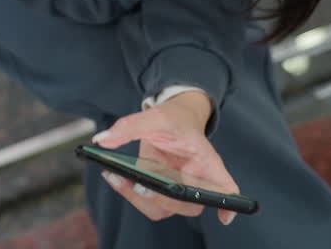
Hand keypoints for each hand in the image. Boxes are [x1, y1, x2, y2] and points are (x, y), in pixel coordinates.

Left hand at [94, 92, 239, 225]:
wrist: (171, 118)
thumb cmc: (174, 118)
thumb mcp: (156, 115)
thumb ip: (130, 125)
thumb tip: (102, 140)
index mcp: (205, 161)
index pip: (225, 185)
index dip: (227, 202)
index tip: (225, 215)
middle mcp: (195, 180)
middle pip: (188, 204)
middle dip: (164, 199)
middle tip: (141, 185)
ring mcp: (177, 187)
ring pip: (163, 209)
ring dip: (139, 198)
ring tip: (117, 178)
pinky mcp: (160, 189)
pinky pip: (147, 202)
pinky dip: (129, 193)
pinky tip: (113, 177)